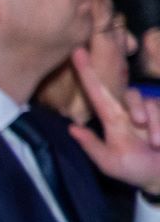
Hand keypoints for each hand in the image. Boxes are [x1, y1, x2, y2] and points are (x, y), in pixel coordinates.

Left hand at [68, 47, 159, 195]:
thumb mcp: (110, 163)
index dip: (87, 73)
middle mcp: (132, 111)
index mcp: (113, 120)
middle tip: (142, 128)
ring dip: (156, 126)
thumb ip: (92, 146)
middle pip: (131, 94)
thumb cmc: (136, 170)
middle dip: (137, 107)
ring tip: (157, 145)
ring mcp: (153, 111)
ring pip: (151, 105)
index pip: (96, 93)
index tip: (77, 51)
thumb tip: (71, 128)